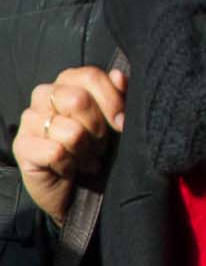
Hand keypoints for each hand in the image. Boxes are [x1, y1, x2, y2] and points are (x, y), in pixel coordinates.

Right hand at [13, 65, 126, 224]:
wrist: (76, 189)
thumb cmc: (96, 148)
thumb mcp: (113, 121)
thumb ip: (119, 95)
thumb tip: (119, 77)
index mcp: (68, 81)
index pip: (90, 76)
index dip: (112, 100)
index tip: (122, 122)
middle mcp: (44, 95)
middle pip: (78, 99)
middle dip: (98, 128)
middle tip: (100, 145)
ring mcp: (30, 120)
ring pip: (71, 131)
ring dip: (86, 151)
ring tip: (86, 158)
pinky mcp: (21, 146)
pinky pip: (56, 152)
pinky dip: (70, 165)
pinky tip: (70, 169)